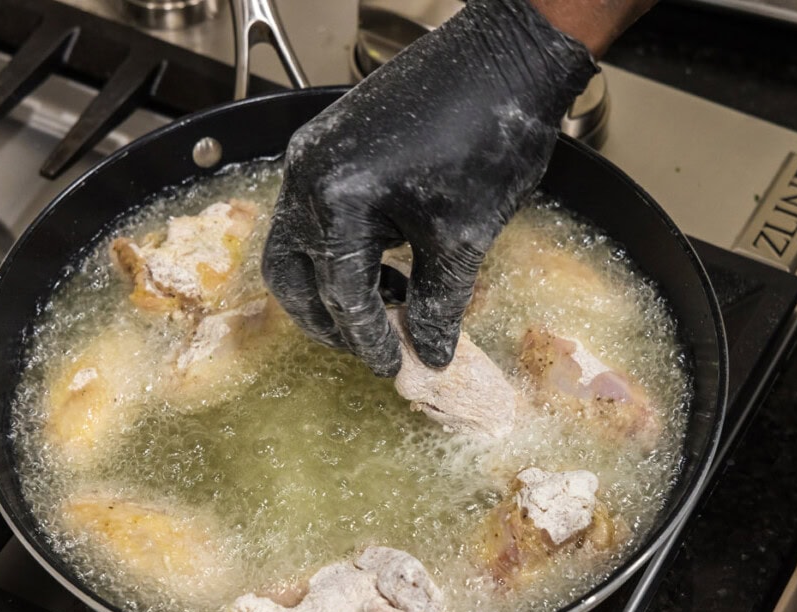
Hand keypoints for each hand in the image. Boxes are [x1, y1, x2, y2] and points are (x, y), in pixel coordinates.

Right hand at [261, 0, 595, 376]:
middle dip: (328, 319)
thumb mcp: (464, 236)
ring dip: (332, 283)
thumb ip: (438, 302)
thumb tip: (429, 350)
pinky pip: (314, 211)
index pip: (340, 295)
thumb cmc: (488, 136)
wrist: (505, 60)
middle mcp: (308, 176)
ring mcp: (312, 155)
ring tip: (387, 302)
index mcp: (335, 201)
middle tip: (371, 345)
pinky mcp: (329, 142)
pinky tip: (387, 259)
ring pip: (297, 244)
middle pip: (291, 274)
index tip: (392, 367)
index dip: (367, 340)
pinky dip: (341, 247)